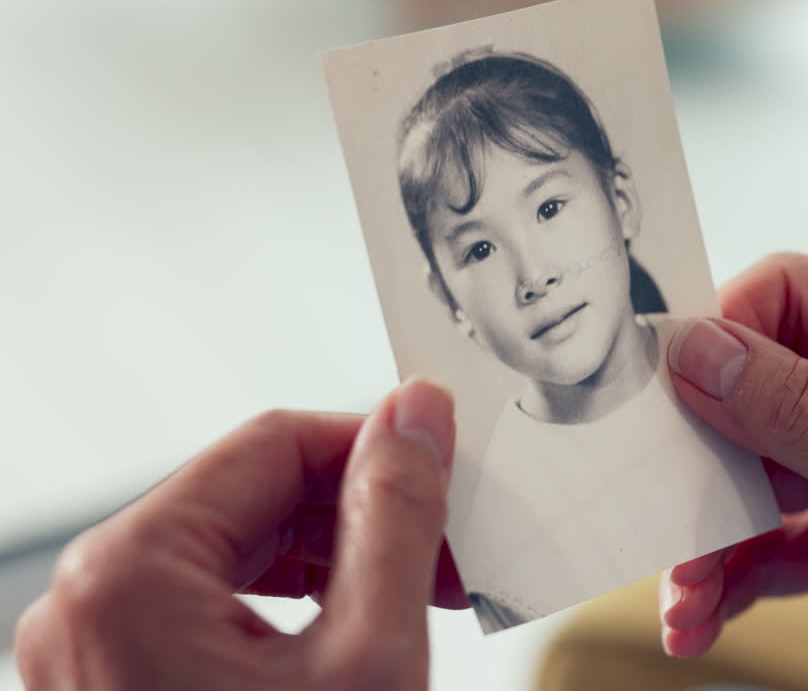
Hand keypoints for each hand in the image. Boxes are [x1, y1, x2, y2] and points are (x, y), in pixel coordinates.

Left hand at [15, 377, 462, 689]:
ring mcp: (94, 644)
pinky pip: (214, 603)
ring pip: (240, 550)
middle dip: (362, 516)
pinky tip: (353, 629)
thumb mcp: (366, 657)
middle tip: (444, 554)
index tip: (443, 468)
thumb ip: (395, 520)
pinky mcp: (115, 677)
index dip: (376, 448)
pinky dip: (293, 607)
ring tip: (413, 598)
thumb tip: (415, 416)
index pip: (276, 443)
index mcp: (127, 575)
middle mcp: (89, 600)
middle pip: (256, 495)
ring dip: (337, 562)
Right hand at [660, 254, 807, 689]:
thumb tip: (706, 349)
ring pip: (758, 466)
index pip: (803, 294)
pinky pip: (771, 536)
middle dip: (710, 448)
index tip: (670, 386)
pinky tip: (703, 613)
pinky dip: (731, 573)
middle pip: (768, 382)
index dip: (728, 329)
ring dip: (712, 528)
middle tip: (664, 494)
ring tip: (687, 585)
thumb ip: (804, 417)